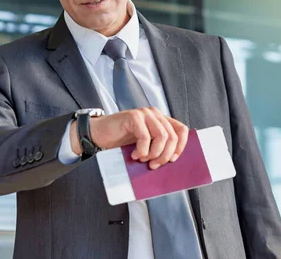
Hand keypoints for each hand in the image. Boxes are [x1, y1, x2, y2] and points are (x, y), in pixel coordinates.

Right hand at [72, 108, 188, 168]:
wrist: (99, 133)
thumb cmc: (121, 140)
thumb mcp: (144, 144)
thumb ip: (157, 145)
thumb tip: (172, 160)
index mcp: (160, 119)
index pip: (181, 130)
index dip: (180, 146)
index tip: (172, 160)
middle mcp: (155, 114)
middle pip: (172, 136)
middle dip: (164, 155)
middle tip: (153, 165)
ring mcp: (144, 113)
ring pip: (162, 136)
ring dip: (154, 153)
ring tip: (143, 159)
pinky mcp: (134, 116)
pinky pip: (145, 137)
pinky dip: (142, 150)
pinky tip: (135, 155)